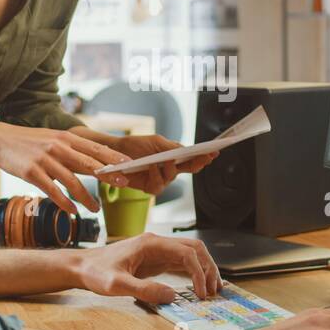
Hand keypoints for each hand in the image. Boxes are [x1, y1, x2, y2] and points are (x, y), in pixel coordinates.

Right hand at [0, 122, 129, 215]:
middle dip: (108, 174)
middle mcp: (58, 147)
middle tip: (124, 184)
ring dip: (86, 197)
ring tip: (96, 210)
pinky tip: (73, 211)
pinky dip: (64, 202)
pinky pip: (52, 190)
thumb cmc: (30, 142)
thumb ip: (73, 149)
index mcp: (66, 138)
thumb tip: (97, 160)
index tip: (130, 165)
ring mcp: (45, 160)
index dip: (113, 157)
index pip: (95, 148)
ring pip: (72, 181)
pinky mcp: (32, 172)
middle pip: (88, 163)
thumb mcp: (53, 139)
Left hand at [75, 232, 220, 303]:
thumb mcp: (116, 284)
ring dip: (204, 269)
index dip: (198, 272)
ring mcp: (157, 251)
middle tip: (214, 290)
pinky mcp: (154, 260)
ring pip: (190, 254)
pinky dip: (193, 273)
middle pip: (194, 248)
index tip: (201, 292)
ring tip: (212, 289)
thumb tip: (172, 295)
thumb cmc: (95, 272)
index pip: (186, 253)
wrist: (81, 267)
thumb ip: (144, 290)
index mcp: (151, 243)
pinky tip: (198, 286)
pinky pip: (180, 263)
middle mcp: (157, 243)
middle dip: (208, 268)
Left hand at [98, 134, 218, 195]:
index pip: (192, 159)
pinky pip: (157, 186)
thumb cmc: (135, 145)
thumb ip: (171, 146)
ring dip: (169, 169)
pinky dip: (154, 177)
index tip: (214, 152)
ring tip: (164, 160)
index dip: (204, 157)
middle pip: (188, 170)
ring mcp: (160, 180)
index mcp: (174, 157)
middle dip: (197, 164)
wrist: (115, 152)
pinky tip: (150, 168)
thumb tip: (186, 150)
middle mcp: (170, 170)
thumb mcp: (156, 141)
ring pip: (172, 178)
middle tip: (202, 159)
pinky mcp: (148, 187)